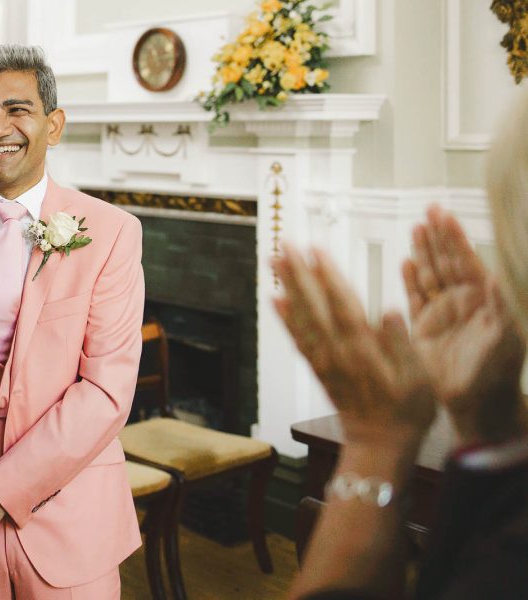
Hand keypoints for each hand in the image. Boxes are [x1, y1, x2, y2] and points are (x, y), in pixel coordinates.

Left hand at [273, 245, 435, 451]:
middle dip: (299, 273)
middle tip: (284, 245)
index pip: (343, 305)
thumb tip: (389, 311)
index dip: (328, 277)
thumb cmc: (406, 411)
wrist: (379, 445)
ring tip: (274, 262)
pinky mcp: (318, 368)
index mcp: (364, 349)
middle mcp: (338, 351)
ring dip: (288, 287)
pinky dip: (284, 318)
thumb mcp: (418, 379)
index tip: (316, 251)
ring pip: (302, 317)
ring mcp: (324, 359)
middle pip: (315, 306)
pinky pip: (298, 339)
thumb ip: (402, 343)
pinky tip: (275, 300)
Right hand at [403, 205, 525, 443]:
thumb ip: (501, 304)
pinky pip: (414, 297)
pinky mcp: (422, 328)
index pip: (466, 260)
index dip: (455, 238)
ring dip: (422, 252)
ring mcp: (441, 313)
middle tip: (430, 210)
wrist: (476, 402)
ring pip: (429, 274)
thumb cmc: (498, 371)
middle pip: (446, 261)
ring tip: (416, 229)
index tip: (445, 215)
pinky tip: (405, 263)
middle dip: (438, 236)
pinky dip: (409, 280)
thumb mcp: (507, 335)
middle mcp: (461, 301)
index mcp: (482, 298)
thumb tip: (494, 274)